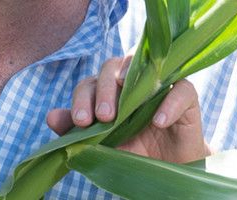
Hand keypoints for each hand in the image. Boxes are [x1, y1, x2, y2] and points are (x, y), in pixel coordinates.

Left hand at [45, 56, 209, 163]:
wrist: (170, 168)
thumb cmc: (135, 151)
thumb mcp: (104, 144)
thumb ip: (78, 131)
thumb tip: (50, 116)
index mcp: (108, 89)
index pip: (90, 83)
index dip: (82, 99)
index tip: (80, 122)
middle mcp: (131, 79)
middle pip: (110, 68)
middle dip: (101, 92)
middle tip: (101, 118)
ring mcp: (159, 84)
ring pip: (141, 68)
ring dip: (127, 89)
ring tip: (119, 115)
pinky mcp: (186, 95)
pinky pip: (180, 90)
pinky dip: (168, 104)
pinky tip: (158, 122)